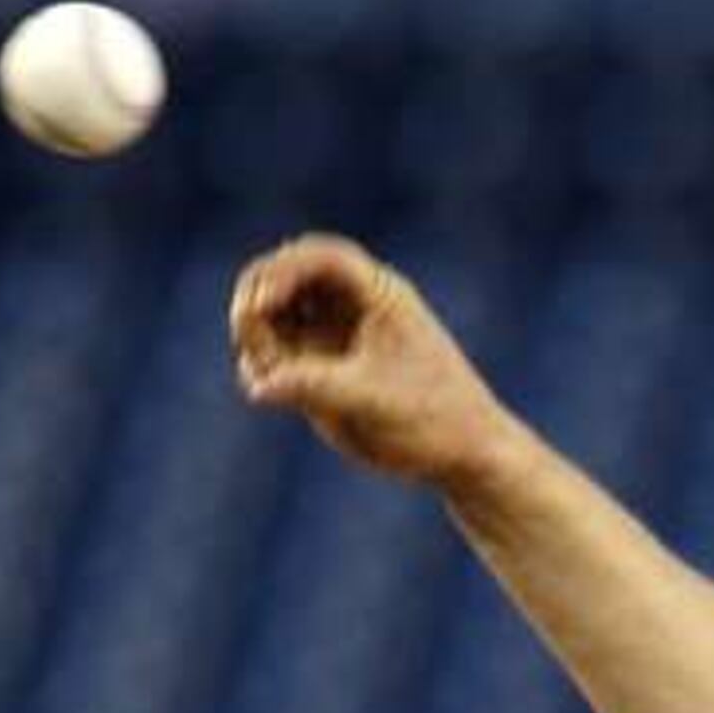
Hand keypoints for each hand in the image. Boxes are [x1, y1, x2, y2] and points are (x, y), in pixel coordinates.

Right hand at [229, 233, 515, 488]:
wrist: (465, 455)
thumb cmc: (433, 422)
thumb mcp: (372, 403)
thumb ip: (315, 388)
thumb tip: (258, 385)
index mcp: (381, 295)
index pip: (323, 257)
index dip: (283, 270)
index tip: (262, 301)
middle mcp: (355, 306)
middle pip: (286, 275)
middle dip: (259, 298)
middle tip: (247, 329)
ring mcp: (336, 334)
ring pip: (276, 313)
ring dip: (257, 332)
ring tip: (266, 371)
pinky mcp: (324, 366)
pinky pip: (279, 350)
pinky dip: (263, 361)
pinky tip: (266, 385)